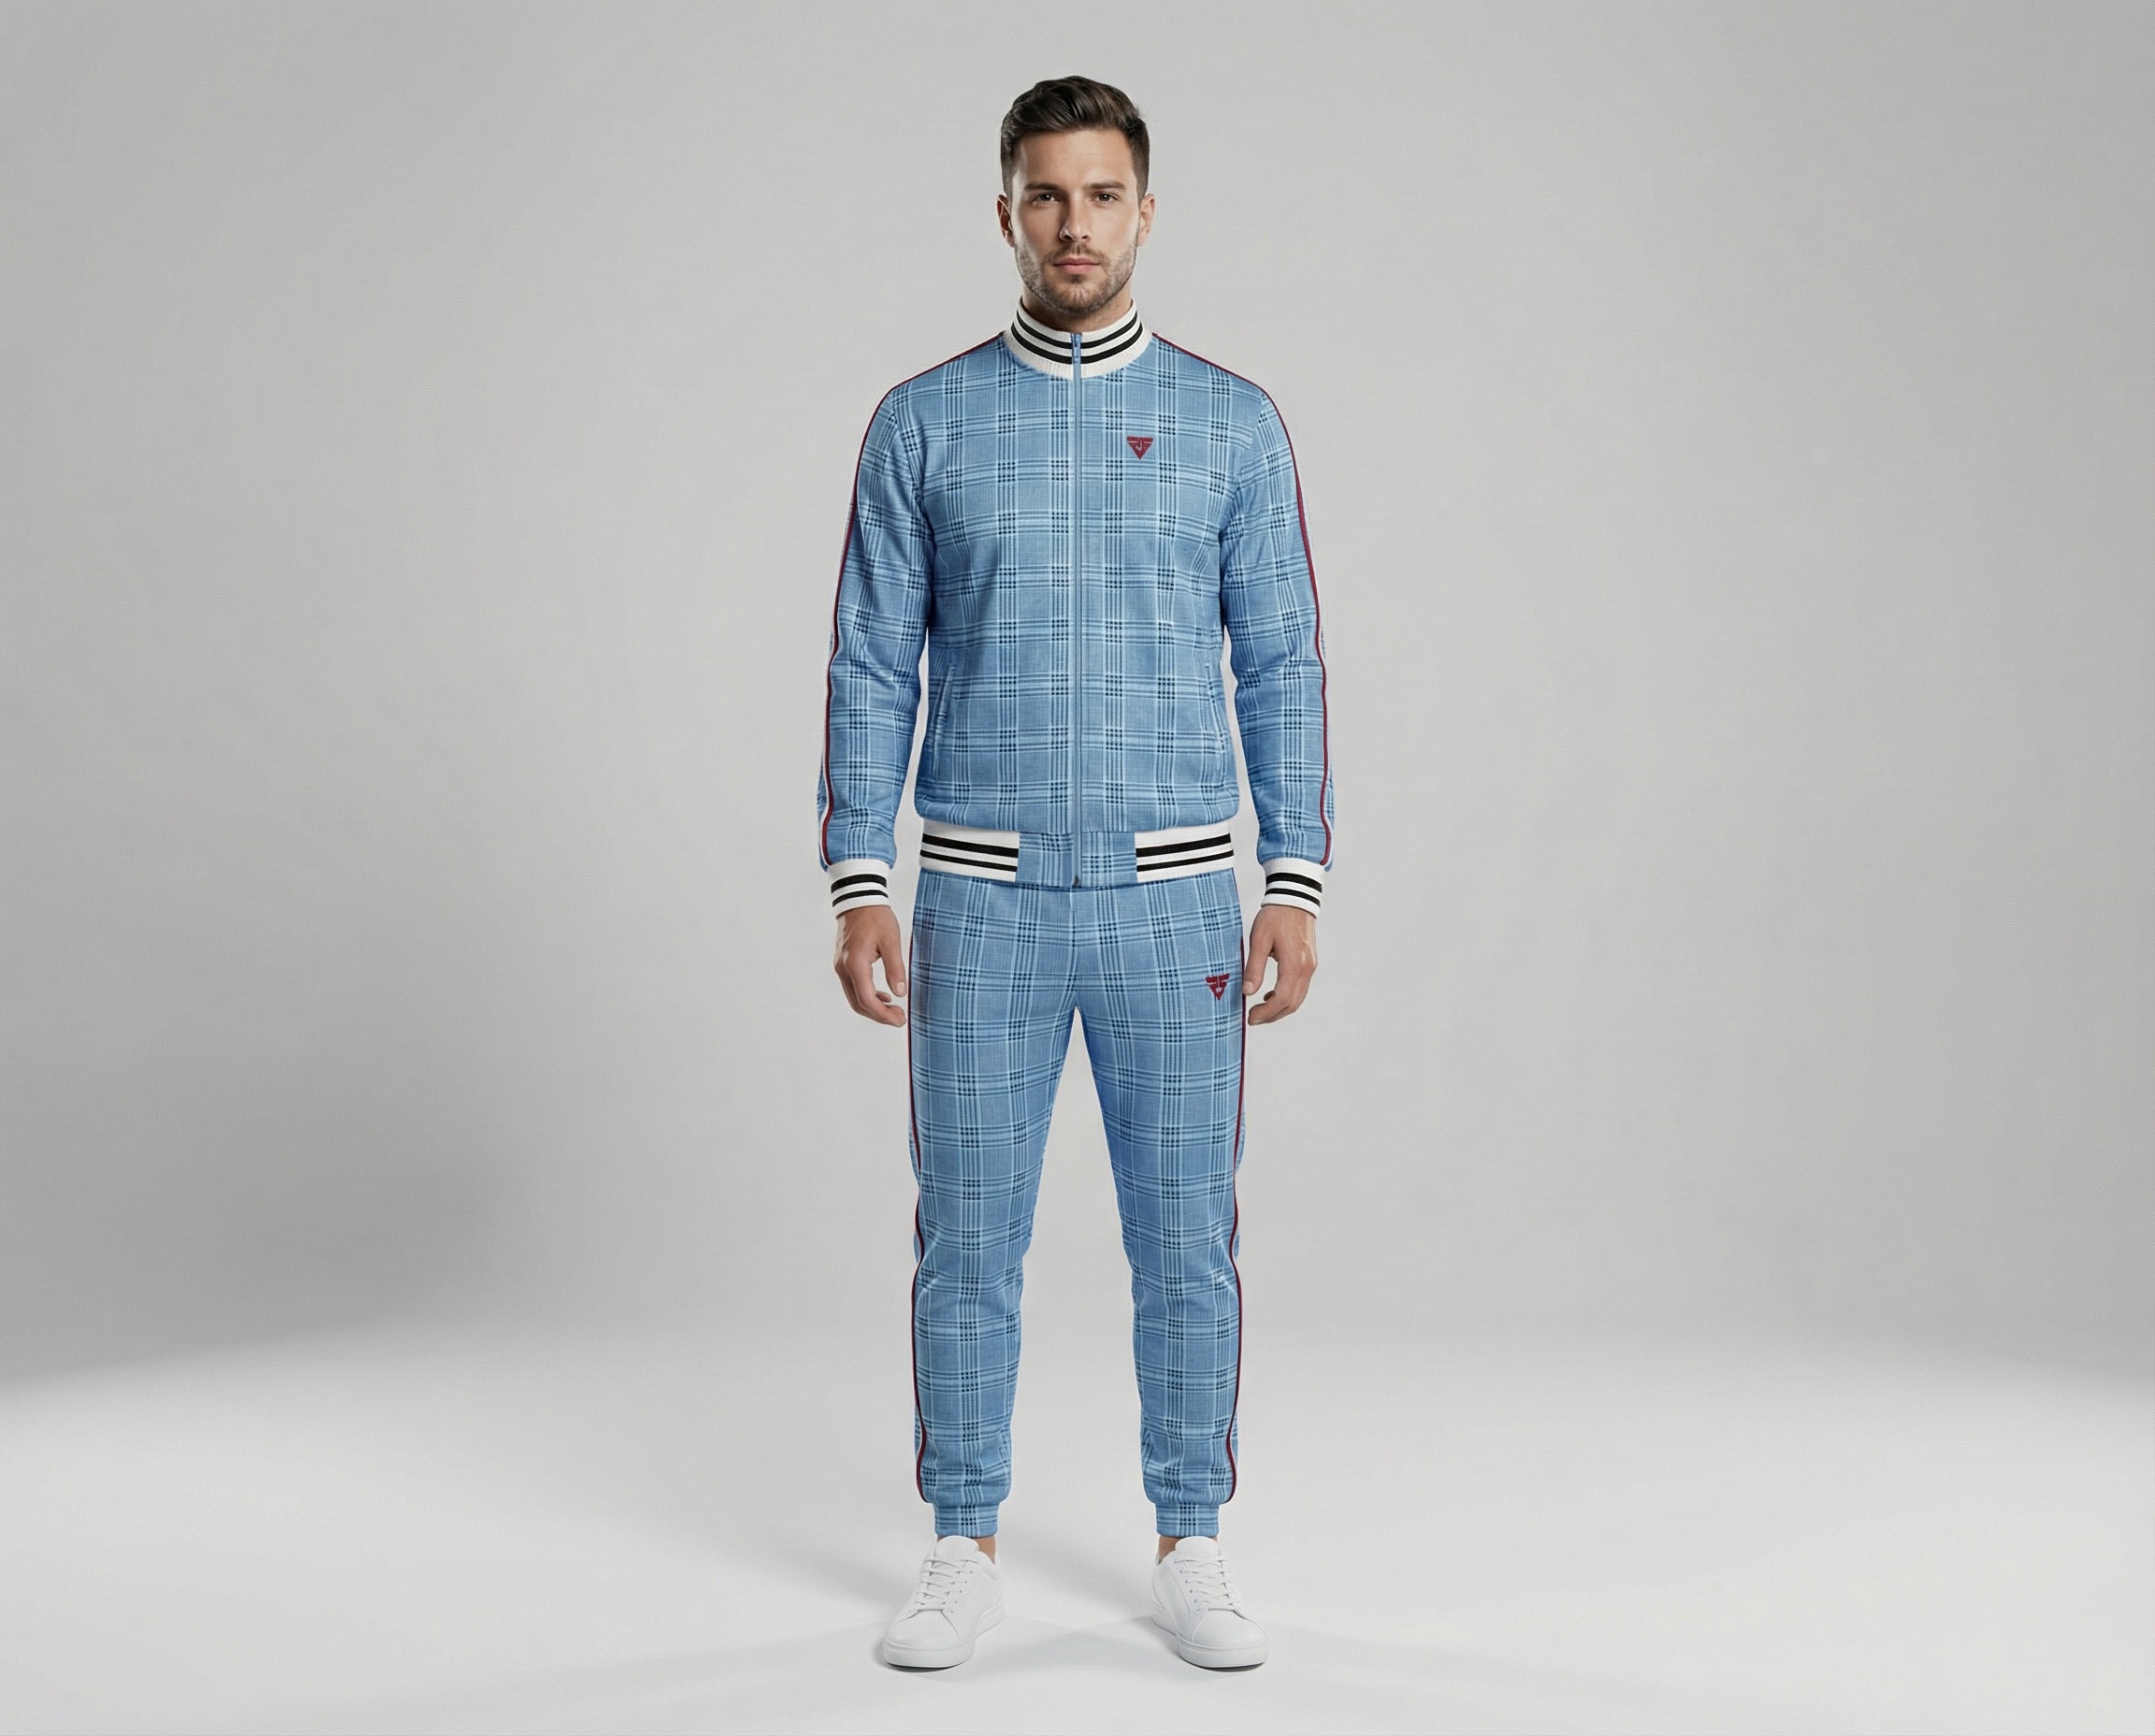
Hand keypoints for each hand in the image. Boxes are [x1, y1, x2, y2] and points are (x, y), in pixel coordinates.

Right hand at [833, 905, 907, 1025]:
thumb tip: (900, 993)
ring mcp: (840, 966)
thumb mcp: (891, 941)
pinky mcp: (842, 963)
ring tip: (894, 1009)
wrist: (858, 899)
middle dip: (879, 1016)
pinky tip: (883, 996)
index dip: (883, 1015)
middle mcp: (843, 968)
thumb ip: (895, 968)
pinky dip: (867, 996)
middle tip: (900, 1018)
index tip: (900, 1019)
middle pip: (858, 1004)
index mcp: (855, 964)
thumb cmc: (876, 917)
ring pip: (854, 998)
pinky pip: (852, 987)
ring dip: (873, 1008)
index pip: (867, 1000)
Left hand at [1244, 905, 1317, 1025]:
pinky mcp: (1310, 963)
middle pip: (1292, 1003)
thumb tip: (1248, 991)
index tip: (1251, 1017)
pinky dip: (1287, 997)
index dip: (1266, 1013)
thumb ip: (1254, 967)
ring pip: (1298, 998)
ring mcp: (1310, 966)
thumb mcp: (1259, 940)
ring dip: (1280, 1009)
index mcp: (1294, 964)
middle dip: (1272, 1015)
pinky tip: (1271, 995)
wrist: (1294, 898)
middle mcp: (1306, 968)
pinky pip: (1300, 988)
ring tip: (1260, 1010)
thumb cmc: (1275, 916)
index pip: (1282, 999)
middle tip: (1253, 1018)